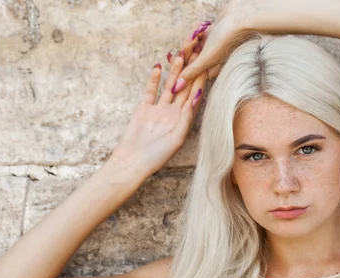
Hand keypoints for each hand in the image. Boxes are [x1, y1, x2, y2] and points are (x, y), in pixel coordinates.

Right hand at [109, 52, 206, 175]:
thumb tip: (197, 97)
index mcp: (183, 121)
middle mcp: (173, 114)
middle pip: (184, 88)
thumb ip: (186, 117)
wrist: (132, 162)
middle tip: (195, 54)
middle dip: (190, 72)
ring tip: (179, 55)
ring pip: (168, 86)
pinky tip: (158, 66)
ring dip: (174, 72)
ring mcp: (158, 110)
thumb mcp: (176, 138)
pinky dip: (154, 79)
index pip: (194, 97)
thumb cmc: (156, 156)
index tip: (207, 66)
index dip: (201, 81)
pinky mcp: (144, 109)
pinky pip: (150, 91)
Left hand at [171, 1, 261, 88]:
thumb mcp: (207, 58)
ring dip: (193, 35)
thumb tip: (177, 87)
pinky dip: (196, 29)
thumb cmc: (226, 39)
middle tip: (196, 37)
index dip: (181, 64)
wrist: (239, 17)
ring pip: (188, 45)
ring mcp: (206, 50)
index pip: (187, 71)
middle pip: (186, 57)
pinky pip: (193, 35)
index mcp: (208, 71)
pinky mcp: (206, 37)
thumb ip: (192, 72)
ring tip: (201, 29)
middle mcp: (207, 62)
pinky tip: (204, 25)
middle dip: (189, 45)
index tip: (179, 56)